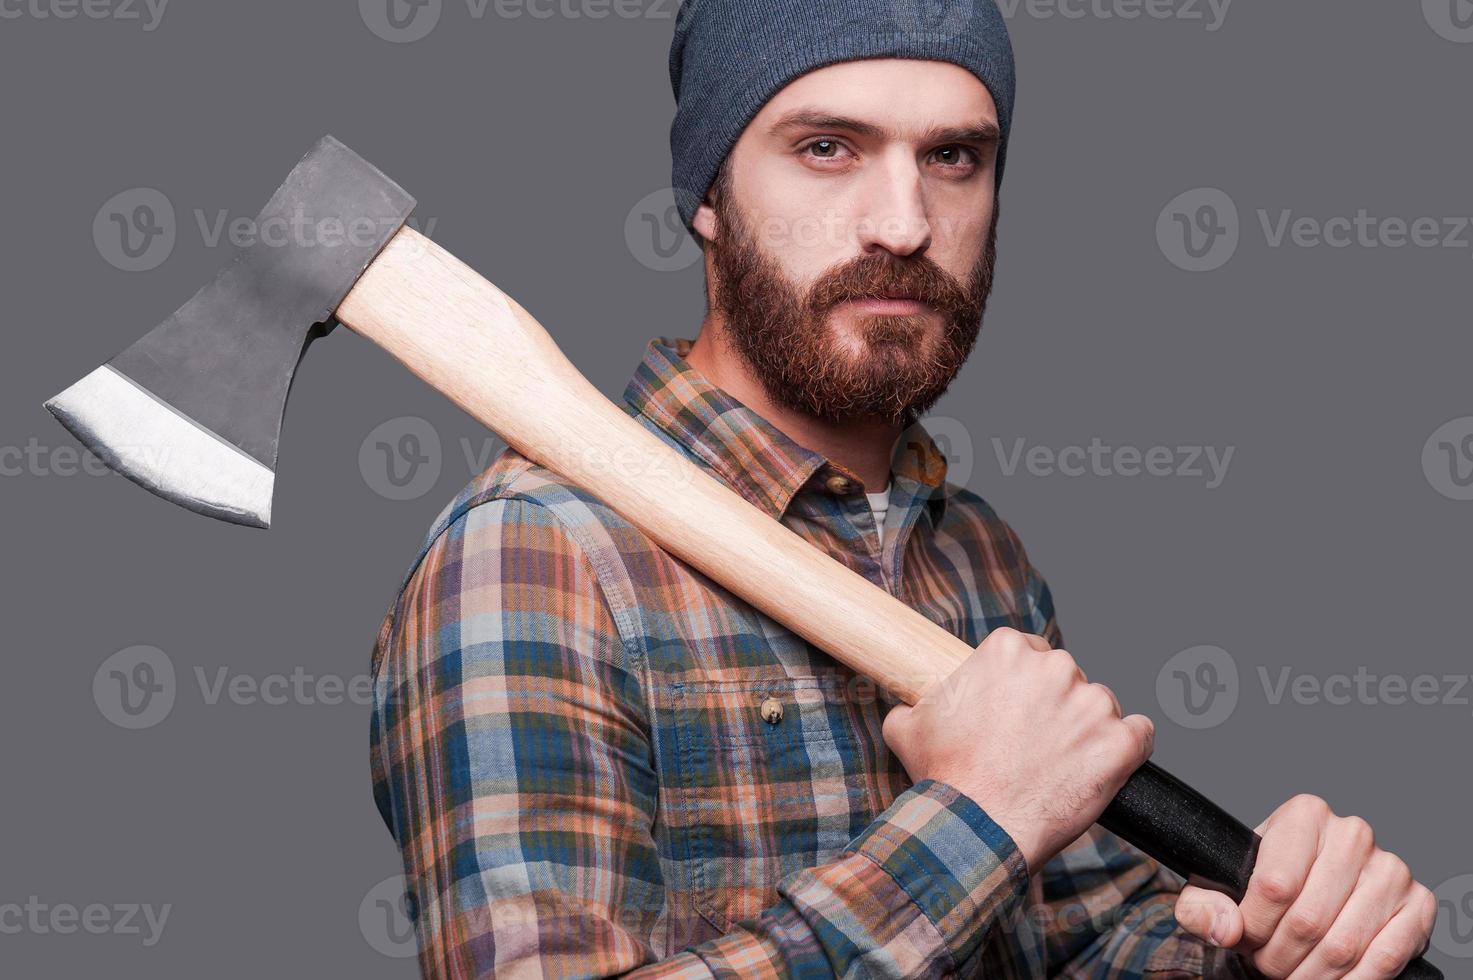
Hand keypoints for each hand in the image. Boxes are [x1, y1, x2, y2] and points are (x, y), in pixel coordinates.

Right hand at [881, 626, 1154, 872]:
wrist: (976, 830)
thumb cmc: (944, 778)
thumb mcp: (908, 726)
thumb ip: (917, 703)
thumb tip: (913, 706)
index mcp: (1007, 651)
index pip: (1029, 653)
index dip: (1022, 686)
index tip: (1015, 712)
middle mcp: (1055, 667)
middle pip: (1066, 677)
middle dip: (1055, 706)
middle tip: (1034, 744)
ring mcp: (1093, 704)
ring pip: (1100, 706)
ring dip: (1086, 730)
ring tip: (1061, 766)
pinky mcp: (1121, 743)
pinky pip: (1140, 735)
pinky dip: (1127, 750)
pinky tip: (1104, 768)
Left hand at [1173, 794, 1436, 977]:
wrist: (1304, 893)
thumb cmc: (1259, 887)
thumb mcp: (1216, 887)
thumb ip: (1202, 906)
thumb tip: (1226, 927)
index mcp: (1304, 815)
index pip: (1275, 884)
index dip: (1254, 926)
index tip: (1243, 940)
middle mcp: (1352, 834)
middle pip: (1309, 920)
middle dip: (1280, 957)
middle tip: (1267, 965)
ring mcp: (1390, 869)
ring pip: (1344, 944)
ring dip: (1313, 974)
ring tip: (1293, 973)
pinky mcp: (1418, 904)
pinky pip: (1386, 957)